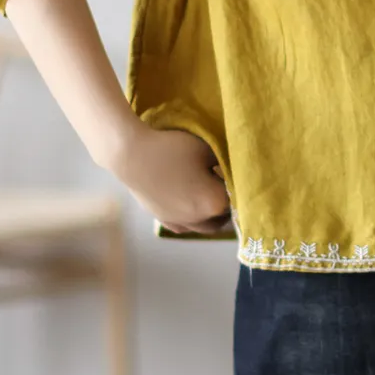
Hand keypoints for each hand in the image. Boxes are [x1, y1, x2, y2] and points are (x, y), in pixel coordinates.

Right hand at [107, 124, 231, 235]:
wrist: (132, 156)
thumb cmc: (173, 149)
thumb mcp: (207, 148)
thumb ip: (226, 159)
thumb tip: (237, 164)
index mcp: (214, 203)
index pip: (238, 199)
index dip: (242, 185)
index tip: (240, 174)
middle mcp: (198, 219)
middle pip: (224, 218)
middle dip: (229, 203)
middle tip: (228, 183)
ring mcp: (179, 222)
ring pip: (205, 226)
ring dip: (212, 214)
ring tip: (211, 192)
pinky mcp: (163, 220)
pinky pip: (186, 225)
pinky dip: (194, 217)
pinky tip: (192, 201)